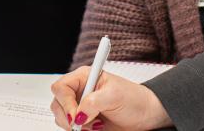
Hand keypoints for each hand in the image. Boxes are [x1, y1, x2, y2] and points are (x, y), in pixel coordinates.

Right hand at [50, 68, 172, 130]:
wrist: (146, 116)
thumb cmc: (134, 100)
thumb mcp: (114, 96)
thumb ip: (93, 102)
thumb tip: (78, 114)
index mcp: (84, 78)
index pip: (61, 88)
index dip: (65, 103)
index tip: (76, 116)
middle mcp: (80, 92)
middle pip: (57, 104)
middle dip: (68, 117)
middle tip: (83, 125)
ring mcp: (81, 108)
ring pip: (62, 119)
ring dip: (76, 126)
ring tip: (95, 126)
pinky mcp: (85, 122)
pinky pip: (72, 129)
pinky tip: (95, 129)